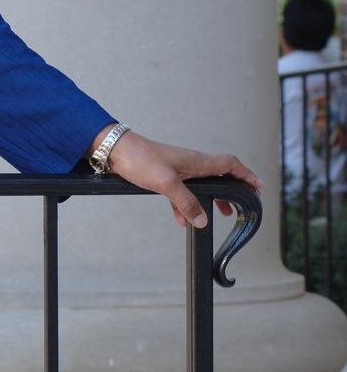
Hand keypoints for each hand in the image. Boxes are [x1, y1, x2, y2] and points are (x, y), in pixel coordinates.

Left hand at [101, 126, 262, 227]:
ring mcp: (177, 169)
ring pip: (201, 185)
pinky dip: (184, 205)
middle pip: (219, 175)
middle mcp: (190, 163)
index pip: (230, 164)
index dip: (246, 174)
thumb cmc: (140, 159)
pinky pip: (181, 192)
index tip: (258, 187)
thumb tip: (203, 219)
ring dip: (210, 199)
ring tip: (218, 214)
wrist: (114, 151)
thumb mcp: (166, 183)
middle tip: (240, 206)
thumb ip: (186, 202)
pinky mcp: (163, 176)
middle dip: (232, 190)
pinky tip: (182, 219)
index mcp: (196, 161)